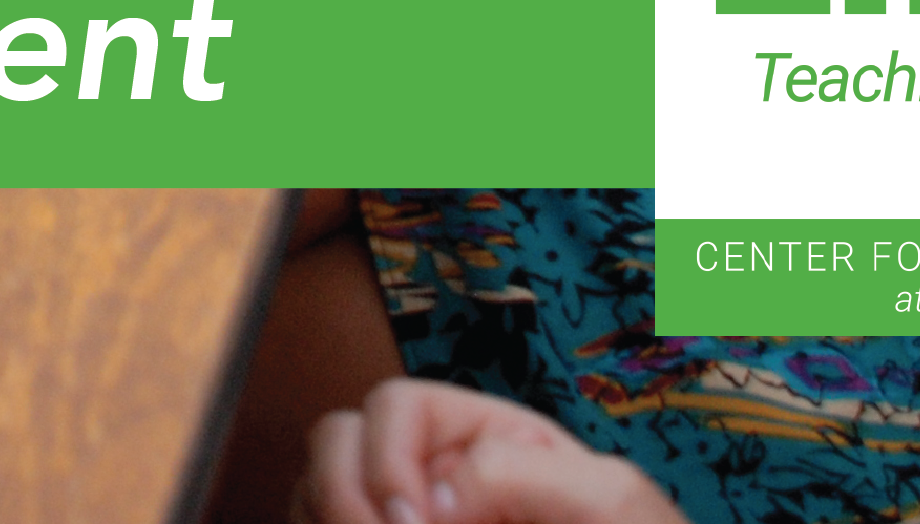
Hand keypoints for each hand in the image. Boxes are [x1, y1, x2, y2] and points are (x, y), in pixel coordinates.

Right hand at [296, 379, 687, 523]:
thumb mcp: (607, 499)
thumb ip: (522, 472)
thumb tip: (435, 498)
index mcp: (482, 439)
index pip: (395, 406)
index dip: (388, 460)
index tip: (417, 522)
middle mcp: (431, 475)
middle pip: (335, 440)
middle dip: (341, 492)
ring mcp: (405, 517)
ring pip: (312, 496)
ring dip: (324, 517)